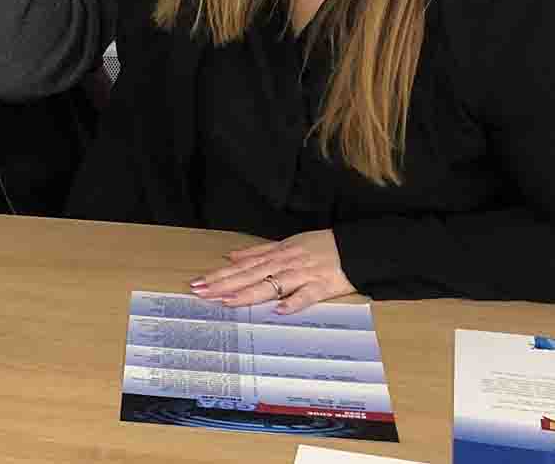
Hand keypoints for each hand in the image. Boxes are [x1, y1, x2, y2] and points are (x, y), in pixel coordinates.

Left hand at [190, 229, 355, 313]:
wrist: (354, 247)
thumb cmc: (320, 246)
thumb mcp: (286, 243)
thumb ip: (258, 252)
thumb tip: (231, 256)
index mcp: (276, 255)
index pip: (242, 267)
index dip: (220, 275)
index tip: (199, 283)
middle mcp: (285, 264)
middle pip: (250, 276)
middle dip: (224, 285)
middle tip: (202, 293)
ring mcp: (303, 275)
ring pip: (272, 285)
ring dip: (249, 293)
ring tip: (228, 301)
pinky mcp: (322, 286)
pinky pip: (307, 295)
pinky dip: (294, 302)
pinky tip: (280, 310)